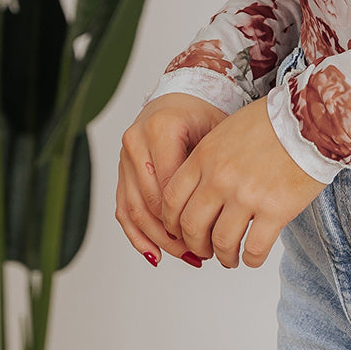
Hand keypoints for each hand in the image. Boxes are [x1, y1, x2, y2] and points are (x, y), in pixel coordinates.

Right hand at [117, 92, 228, 265]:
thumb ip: (216, 165)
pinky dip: (138, 235)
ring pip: (134, 210)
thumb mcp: (218, 131)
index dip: (188, 215)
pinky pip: (123, 209)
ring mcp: (125, 158)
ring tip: (185, 255)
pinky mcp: (121, 171)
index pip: (170, 186)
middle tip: (200, 251)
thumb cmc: (204, 112)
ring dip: (158, 239)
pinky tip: (155, 253)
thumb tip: (229, 212)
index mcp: (161, 129)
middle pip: (151, 202)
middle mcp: (136, 142)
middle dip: (175, 232)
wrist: (183, 93)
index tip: (211, 234)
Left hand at [160, 96, 326, 268]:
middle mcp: (220, 178)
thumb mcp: (229, 130)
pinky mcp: (275, 210)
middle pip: (191, 226)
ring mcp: (247, 196)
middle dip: (195, 245)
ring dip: (224, 256)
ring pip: (221, 242)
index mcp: (205, 156)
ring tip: (230, 258)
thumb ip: (209, 158)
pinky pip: (254, 248)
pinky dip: (251, 259)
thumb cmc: (275, 121)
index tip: (181, 231)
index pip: (172, 199)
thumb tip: (200, 188)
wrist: (311, 120)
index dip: (173, 222)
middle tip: (204, 250)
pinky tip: (252, 257)